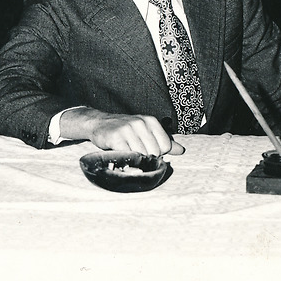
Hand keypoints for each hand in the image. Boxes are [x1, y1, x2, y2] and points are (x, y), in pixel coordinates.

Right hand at [61, 108, 184, 155]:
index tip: (147, 150)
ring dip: (135, 159)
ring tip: (128, 153)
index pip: (166, 146)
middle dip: (146, 157)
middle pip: (154, 152)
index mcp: (151, 121)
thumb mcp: (146, 132)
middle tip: (135, 153)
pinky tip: (121, 155)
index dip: (158, 153)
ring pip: (142, 155)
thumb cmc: (125, 130)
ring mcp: (128, 129)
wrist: (99, 123)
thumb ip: (164, 141)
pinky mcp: (116, 137)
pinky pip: (128, 155)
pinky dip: (126, 159)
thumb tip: (181, 150)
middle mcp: (141, 123)